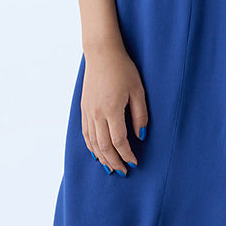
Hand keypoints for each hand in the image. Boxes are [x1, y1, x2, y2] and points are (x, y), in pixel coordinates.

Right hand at [81, 43, 148, 174]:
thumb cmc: (123, 69)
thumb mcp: (138, 90)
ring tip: (111, 167)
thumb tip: (141, 136)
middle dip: (114, 162)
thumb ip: (140, 114)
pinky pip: (86, 133)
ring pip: (92, 143)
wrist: (101, 53)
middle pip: (104, 146)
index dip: (127, 155)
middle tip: (123, 171)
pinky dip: (91, 146)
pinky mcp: (84, 108)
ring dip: (102, 158)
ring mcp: (88, 112)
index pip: (119, 141)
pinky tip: (97, 153)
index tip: (134, 162)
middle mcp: (97, 114)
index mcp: (112, 110)